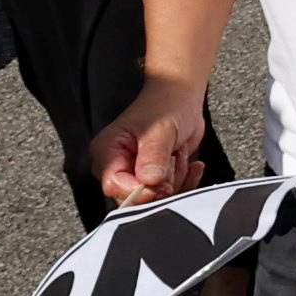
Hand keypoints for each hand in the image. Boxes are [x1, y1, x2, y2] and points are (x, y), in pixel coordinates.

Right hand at [91, 84, 212, 207]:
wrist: (181, 97)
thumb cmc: (166, 104)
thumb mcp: (160, 129)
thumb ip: (153, 157)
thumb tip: (148, 181)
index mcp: (107, 151)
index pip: (113, 185)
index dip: (139, 189)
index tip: (159, 180)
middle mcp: (118, 165)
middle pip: (134, 198)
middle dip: (160, 184)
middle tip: (170, 159)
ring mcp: (136, 173)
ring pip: (155, 198)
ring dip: (175, 180)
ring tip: (176, 153)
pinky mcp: (154, 178)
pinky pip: (170, 194)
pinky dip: (185, 181)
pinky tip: (188, 162)